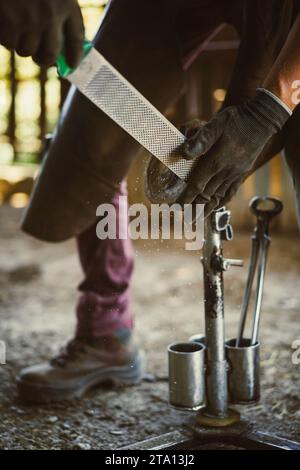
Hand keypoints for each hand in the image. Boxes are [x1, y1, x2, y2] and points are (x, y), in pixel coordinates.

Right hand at [0, 0, 83, 66]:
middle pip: (50, 54)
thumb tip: (60, 51)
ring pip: (26, 51)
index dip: (75, 56)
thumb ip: (58, 14)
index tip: (72, 65)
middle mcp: (50, 14)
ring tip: (17, 26)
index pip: (76, 39)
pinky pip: (9, 43)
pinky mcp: (9, 23)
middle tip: (40, 58)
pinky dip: (5, 37)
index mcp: (65, 3)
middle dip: (44, 60)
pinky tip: (5, 21)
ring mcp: (29, 20)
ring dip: (21, 44)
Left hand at [177, 90, 290, 215]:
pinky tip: (215, 206)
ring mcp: (234, 174)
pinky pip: (230, 192)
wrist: (260, 121)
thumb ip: (200, 140)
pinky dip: (221, 201)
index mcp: (216, 161)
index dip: (186, 198)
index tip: (177, 207)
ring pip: (217, 196)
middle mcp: (225, 172)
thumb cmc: (236, 120)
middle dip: (193, 207)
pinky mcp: (241, 173)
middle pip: (206, 195)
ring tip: (197, 219)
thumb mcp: (215, 125)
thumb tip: (184, 153)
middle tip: (184, 217)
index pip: (197, 185)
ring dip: (206, 208)